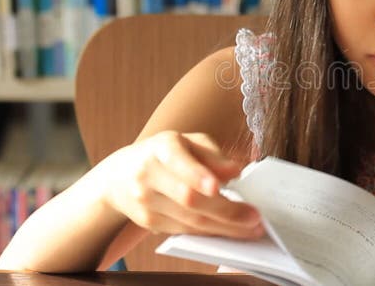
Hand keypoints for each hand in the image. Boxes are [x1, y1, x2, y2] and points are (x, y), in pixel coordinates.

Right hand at [95, 131, 263, 238]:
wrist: (120, 175)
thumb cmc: (164, 153)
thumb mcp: (188, 142)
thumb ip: (212, 154)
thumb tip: (234, 171)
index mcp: (161, 149)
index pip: (179, 164)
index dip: (197, 176)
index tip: (216, 187)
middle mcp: (149, 176)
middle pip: (188, 199)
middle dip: (225, 210)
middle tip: (253, 217)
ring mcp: (146, 202)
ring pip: (189, 220)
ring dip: (223, 227)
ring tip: (250, 228)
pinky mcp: (150, 223)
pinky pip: (185, 230)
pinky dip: (210, 232)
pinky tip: (230, 231)